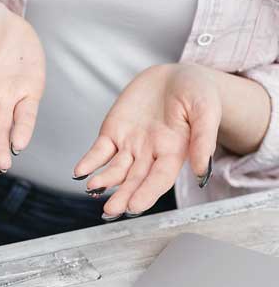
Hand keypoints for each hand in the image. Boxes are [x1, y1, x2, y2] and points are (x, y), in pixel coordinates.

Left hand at [74, 64, 221, 219]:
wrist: (174, 76)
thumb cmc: (196, 92)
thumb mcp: (206, 109)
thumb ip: (203, 138)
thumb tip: (201, 171)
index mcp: (174, 152)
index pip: (159, 179)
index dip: (147, 193)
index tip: (135, 206)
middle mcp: (150, 154)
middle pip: (135, 180)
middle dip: (123, 196)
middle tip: (111, 210)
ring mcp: (129, 146)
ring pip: (115, 170)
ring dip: (104, 181)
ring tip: (94, 187)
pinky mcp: (113, 134)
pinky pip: (98, 152)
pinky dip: (89, 163)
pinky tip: (80, 172)